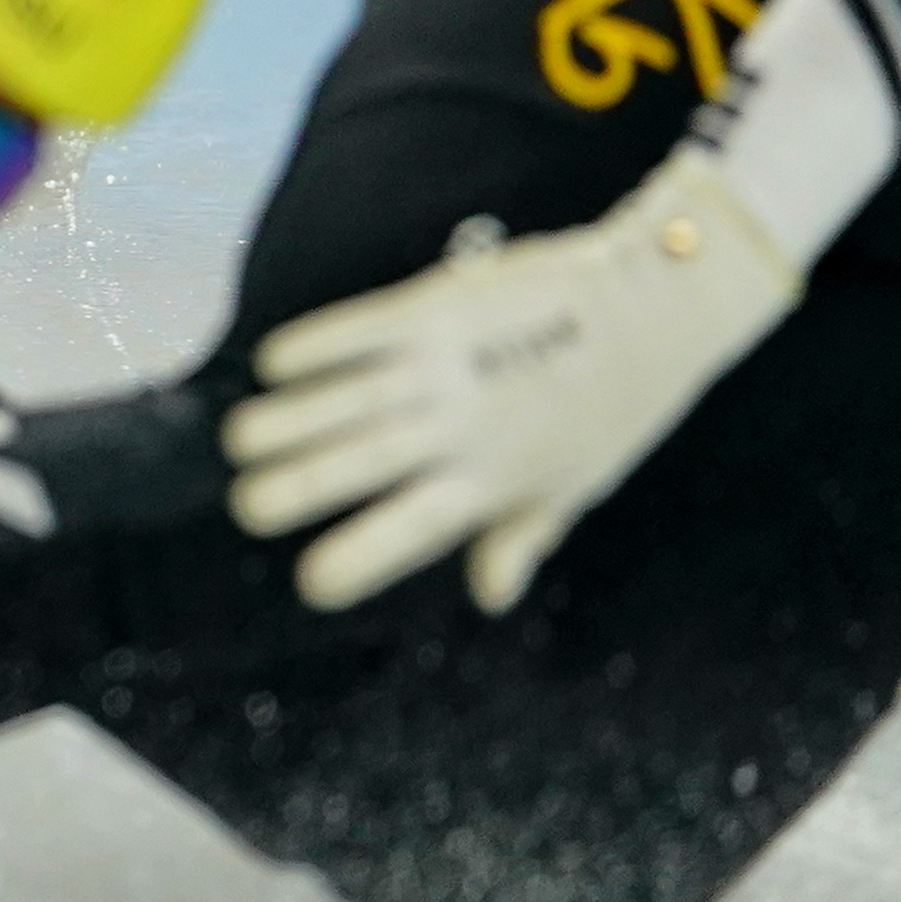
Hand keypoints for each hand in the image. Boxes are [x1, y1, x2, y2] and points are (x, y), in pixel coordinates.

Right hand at [223, 145, 800, 614]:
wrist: (660, 304)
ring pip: (350, 401)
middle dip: (297, 490)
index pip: (414, 531)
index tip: (313, 585)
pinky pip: (363, 330)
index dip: (361, 561)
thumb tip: (489, 596)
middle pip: (364, 466)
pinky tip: (272, 365)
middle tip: (249, 506)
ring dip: (287, 422)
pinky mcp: (440, 308)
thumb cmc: (617, 404)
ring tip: (240, 441)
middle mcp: (465, 429)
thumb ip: (520, 535)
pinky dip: (316, 346)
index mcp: (494, 482)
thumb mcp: (576, 481)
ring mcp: (450, 367)